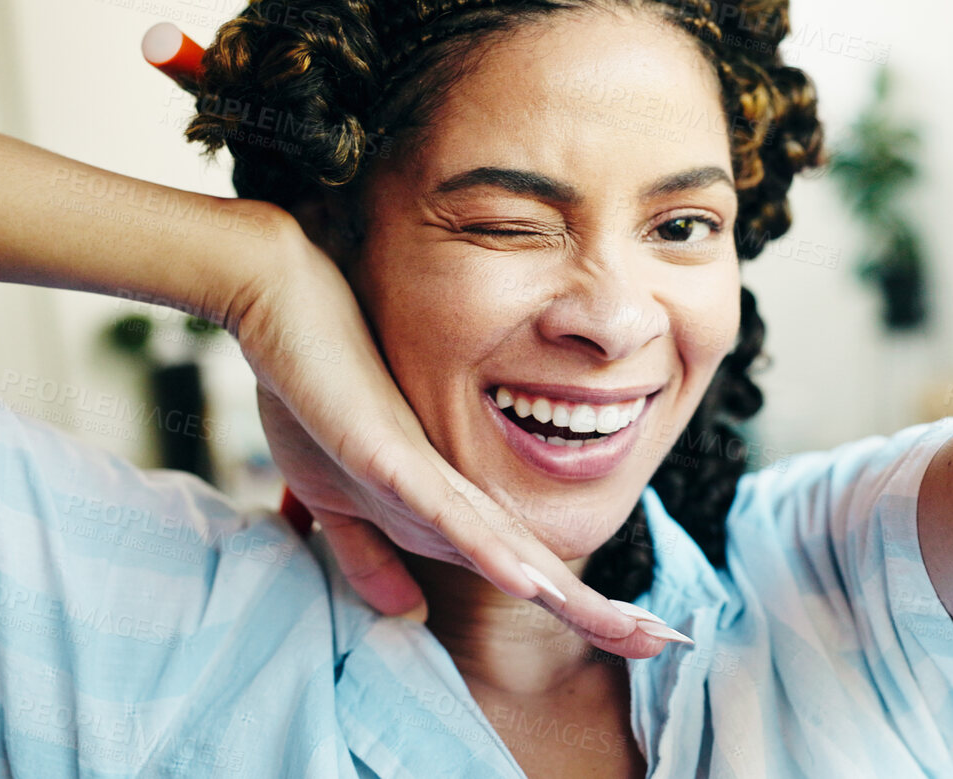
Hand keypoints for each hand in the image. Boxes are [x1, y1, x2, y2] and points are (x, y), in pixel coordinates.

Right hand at [228, 225, 679, 657]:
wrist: (287, 308)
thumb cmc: (315, 391)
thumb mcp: (339, 496)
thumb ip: (368, 556)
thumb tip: (405, 613)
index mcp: (449, 509)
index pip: (528, 574)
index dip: (580, 611)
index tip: (641, 640)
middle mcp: (456, 494)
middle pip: (540, 569)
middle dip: (599, 614)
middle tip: (665, 644)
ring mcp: (430, 475)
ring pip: (512, 550)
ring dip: (571, 597)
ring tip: (632, 631)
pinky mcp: (394, 456)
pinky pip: (447, 512)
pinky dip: (488, 550)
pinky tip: (528, 581)